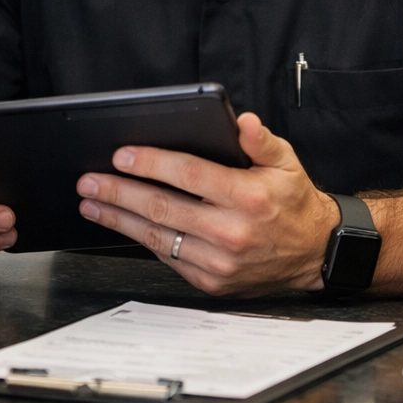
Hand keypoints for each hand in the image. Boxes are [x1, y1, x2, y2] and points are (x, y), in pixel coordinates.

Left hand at [76, 112, 338, 294]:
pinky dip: (141, 240)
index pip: (188, 174)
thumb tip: (241, 121)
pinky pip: (168, 258)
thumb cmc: (293, 201)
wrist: (314, 252)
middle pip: (162, 207)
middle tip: (88, 180)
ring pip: (157, 237)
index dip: (151, 163)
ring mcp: (219, 262)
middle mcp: (231, 232)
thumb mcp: (286, 162)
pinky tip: (122, 225)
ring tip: (92, 203)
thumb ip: (260, 140)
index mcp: (247, 197)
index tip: (121, 155)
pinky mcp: (212, 281)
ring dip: (118, 219)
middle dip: (119, 192)